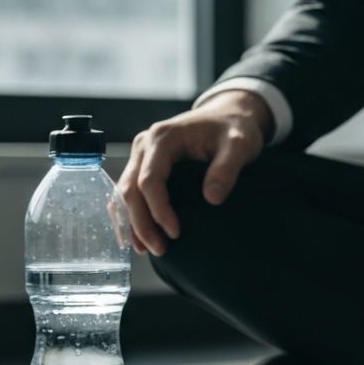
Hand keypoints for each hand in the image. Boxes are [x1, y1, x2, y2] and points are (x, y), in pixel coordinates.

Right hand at [118, 90, 271, 255]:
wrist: (230, 115)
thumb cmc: (235, 128)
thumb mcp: (239, 145)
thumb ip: (227, 169)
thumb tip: (212, 198)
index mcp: (164, 137)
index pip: (150, 180)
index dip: (159, 210)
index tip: (175, 233)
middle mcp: (145, 143)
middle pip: (130, 189)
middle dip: (141, 223)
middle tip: (160, 249)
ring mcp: (142, 153)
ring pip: (124, 192)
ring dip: (131, 222)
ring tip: (146, 249)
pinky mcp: (145, 163)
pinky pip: (129, 190)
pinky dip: (129, 213)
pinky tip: (136, 236)